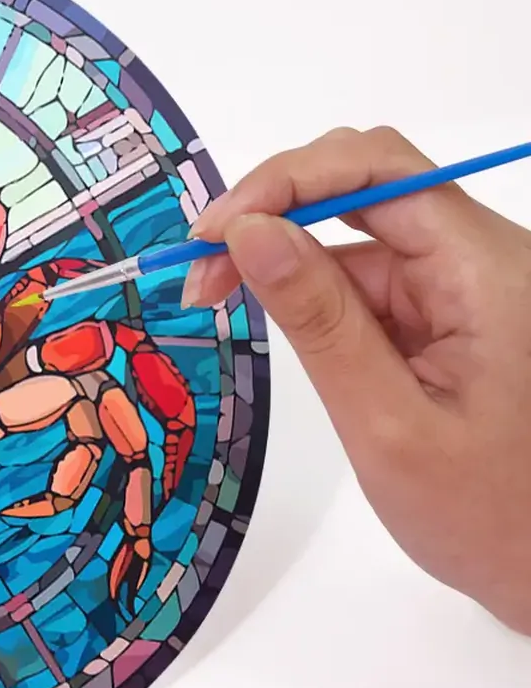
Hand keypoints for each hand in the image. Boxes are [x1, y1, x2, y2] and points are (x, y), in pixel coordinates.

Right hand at [181, 126, 530, 629]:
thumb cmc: (486, 517)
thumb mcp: (386, 423)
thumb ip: (319, 321)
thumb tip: (248, 233)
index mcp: (485, 271)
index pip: (376, 171)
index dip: (283, 183)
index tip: (210, 236)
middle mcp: (482, 256)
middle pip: (367, 179)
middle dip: (274, 207)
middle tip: (201, 267)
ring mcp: (466, 282)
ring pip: (361, 228)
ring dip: (284, 248)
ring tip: (213, 292)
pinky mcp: (450, 310)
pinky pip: (372, 274)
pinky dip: (311, 286)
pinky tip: (269, 312)